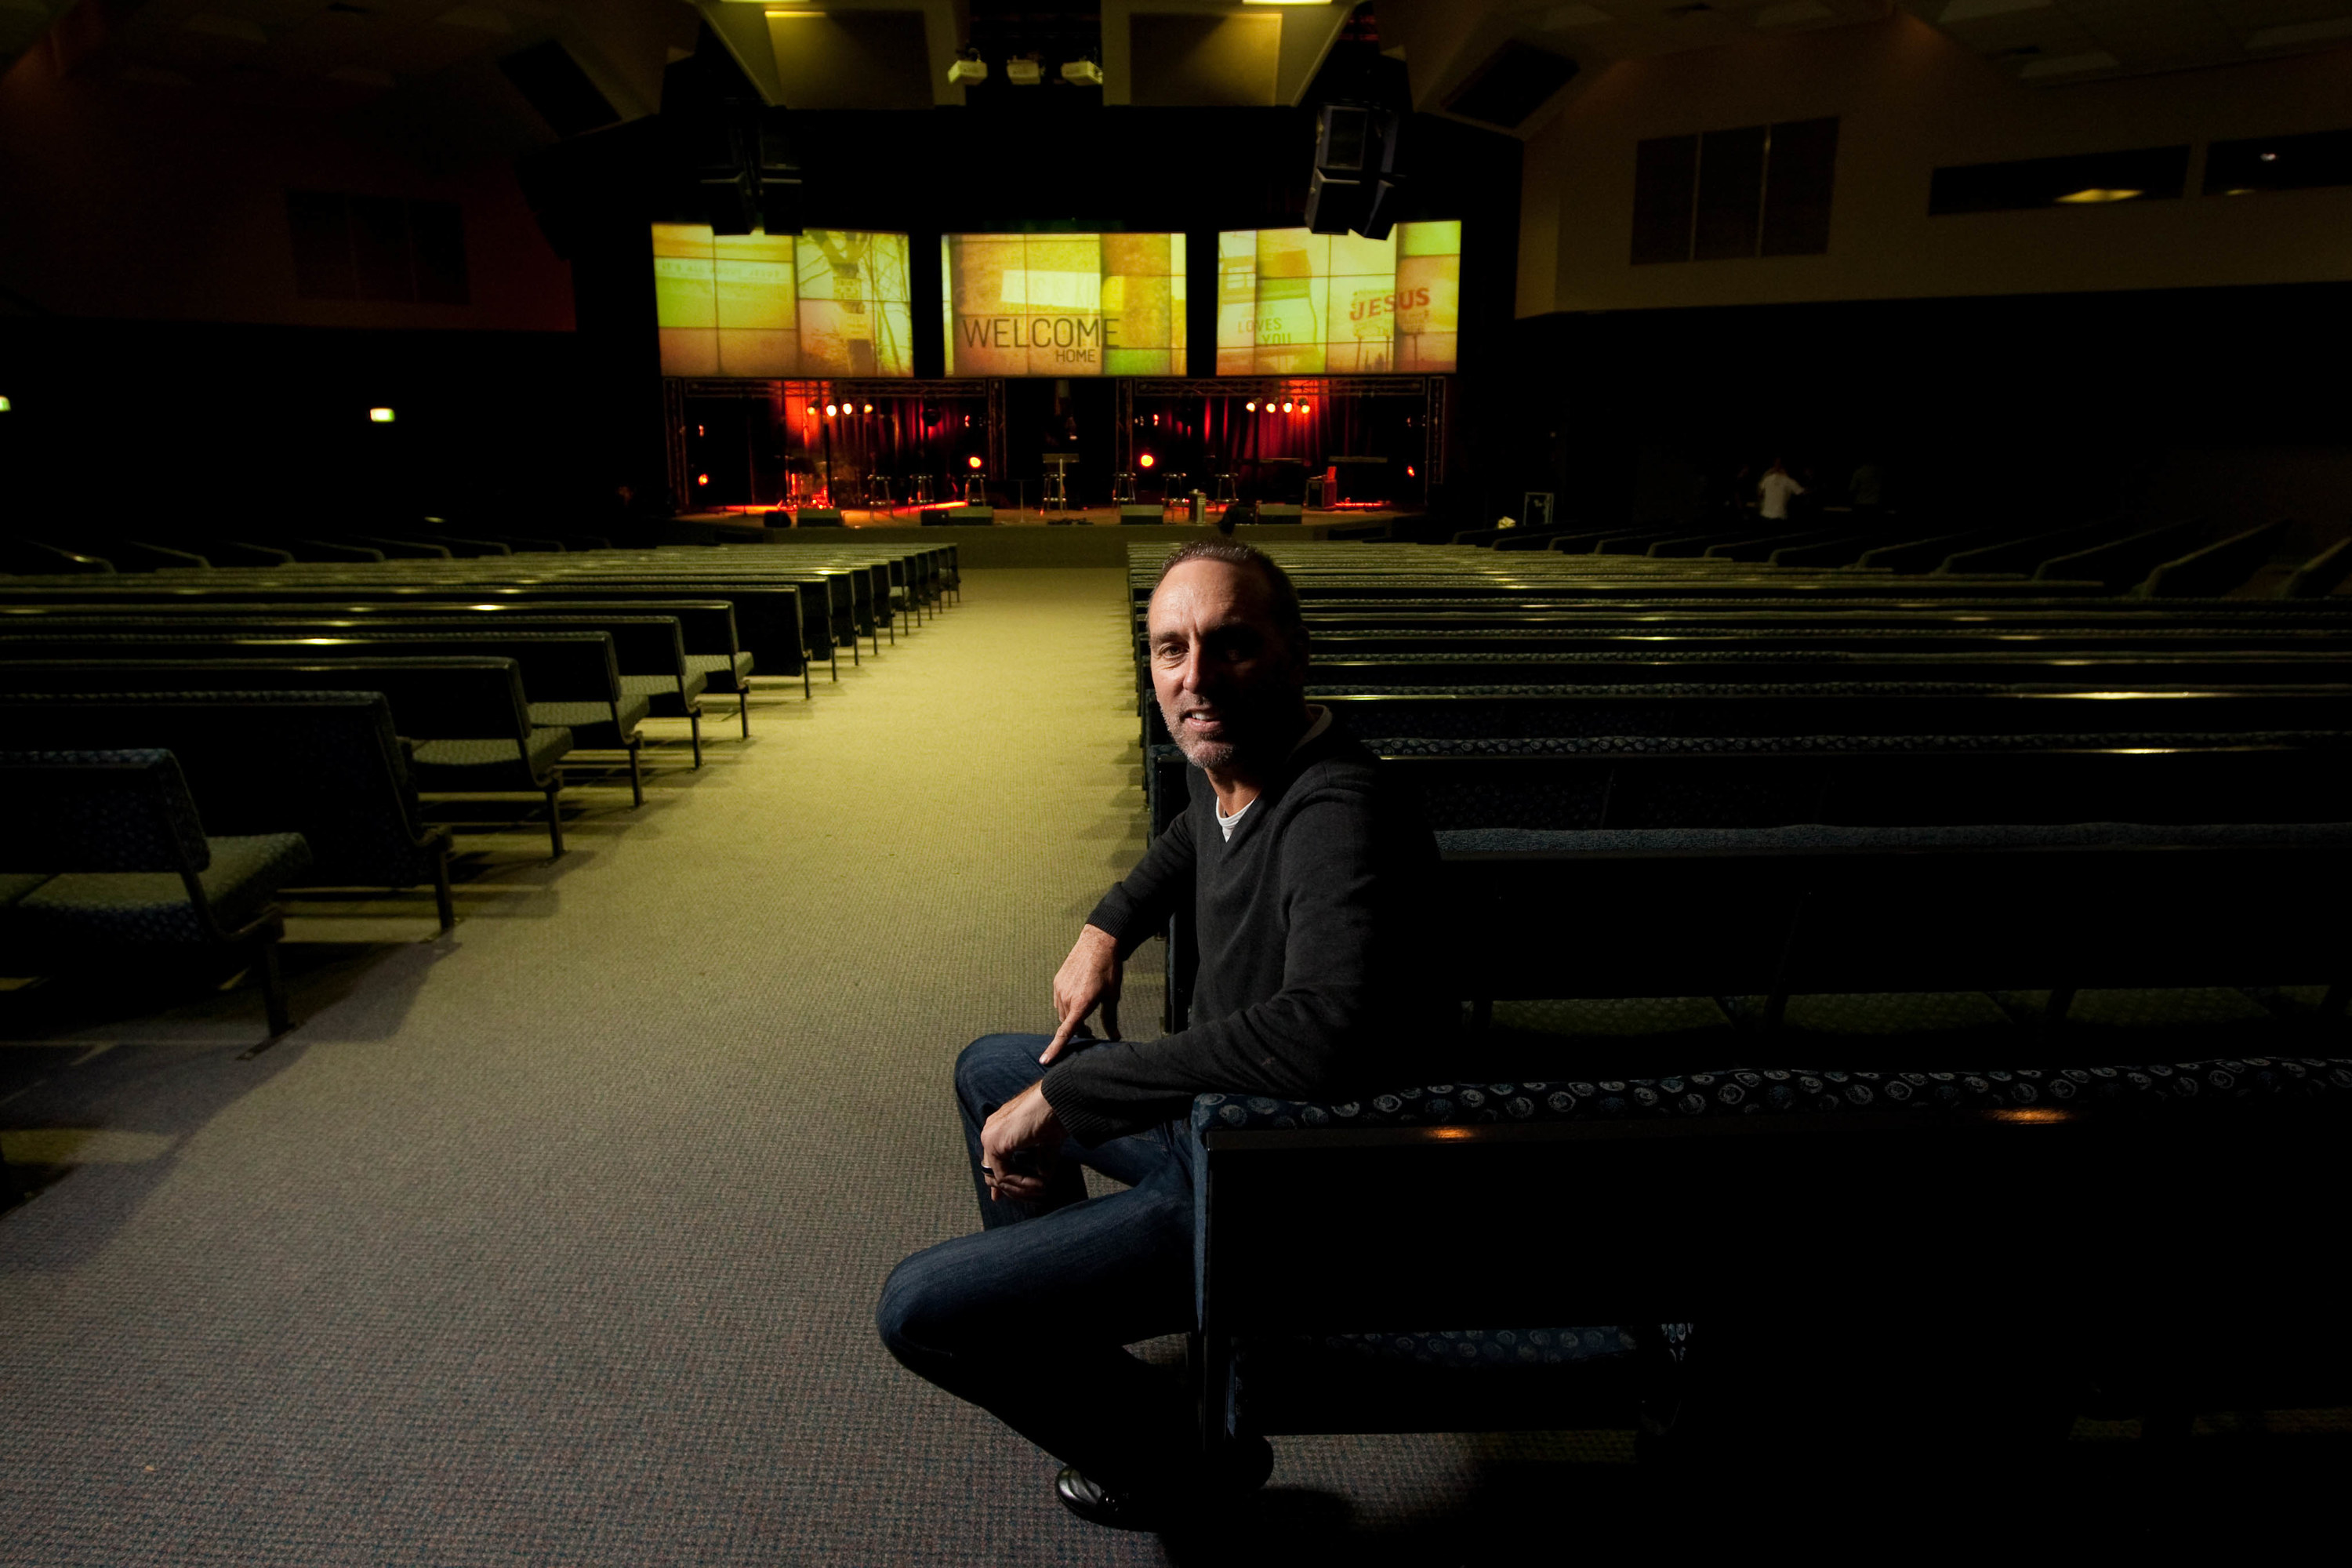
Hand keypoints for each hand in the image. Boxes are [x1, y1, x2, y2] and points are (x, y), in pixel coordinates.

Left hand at [980, 1082, 1064, 1202]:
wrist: (1058, 1101)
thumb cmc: (1055, 1117)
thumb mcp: (1046, 1145)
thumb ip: (1038, 1164)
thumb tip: (1041, 1185)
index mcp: (1000, 1129)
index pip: (994, 1162)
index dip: (1004, 1184)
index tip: (1016, 1196)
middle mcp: (991, 1132)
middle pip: (993, 1174)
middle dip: (1014, 1190)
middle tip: (1035, 1197)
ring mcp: (990, 1137)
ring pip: (999, 1178)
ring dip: (1022, 1189)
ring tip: (1043, 1190)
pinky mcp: (994, 1144)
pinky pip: (1005, 1176)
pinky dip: (1023, 1184)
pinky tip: (1041, 1184)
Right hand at [1041, 924, 1121, 1064]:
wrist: (1098, 942)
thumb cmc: (1109, 970)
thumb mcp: (1112, 996)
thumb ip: (1110, 1019)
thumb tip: (1114, 1037)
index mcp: (1081, 1004)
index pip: (1065, 1032)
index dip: (1055, 1049)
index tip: (1045, 1061)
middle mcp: (1066, 998)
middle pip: (1067, 1025)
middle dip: (1077, 1032)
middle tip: (1090, 1033)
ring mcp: (1059, 989)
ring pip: (1062, 1013)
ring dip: (1071, 1018)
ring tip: (1085, 1014)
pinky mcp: (1057, 981)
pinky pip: (1059, 1001)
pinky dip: (1067, 1006)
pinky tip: (1079, 999)